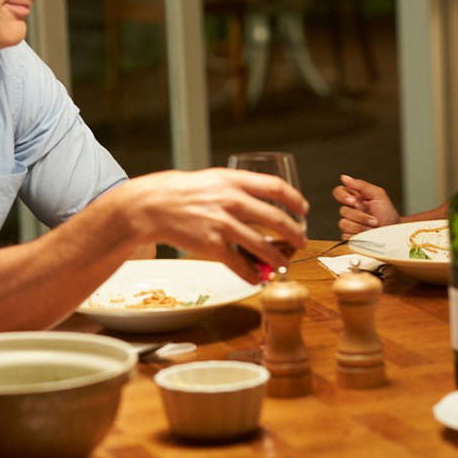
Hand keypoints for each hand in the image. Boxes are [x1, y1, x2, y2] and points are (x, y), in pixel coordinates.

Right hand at [108, 168, 308, 283]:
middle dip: (294, 234)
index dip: (294, 200)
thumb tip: (268, 202)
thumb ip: (240, 187)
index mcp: (234, 181)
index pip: (275, 187)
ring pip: (262, 246)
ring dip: (278, 259)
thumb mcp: (215, 178)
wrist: (154, 206)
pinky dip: (252, 275)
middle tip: (301, 242)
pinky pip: (240, 265)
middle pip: (276, 219)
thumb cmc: (186, 192)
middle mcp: (232, 201)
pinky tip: (257, 278)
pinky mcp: (212, 246)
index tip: (304, 210)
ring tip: (283, 264)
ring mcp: (222, 224)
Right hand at [333, 174, 398, 238]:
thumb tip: (344, 178)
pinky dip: (358, 236)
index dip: (343, 196)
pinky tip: (366, 235)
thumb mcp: (378, 195)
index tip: (354, 201)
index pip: (339, 192)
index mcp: (355, 198)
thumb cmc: (388, 213)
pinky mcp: (349, 236)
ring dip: (360, 226)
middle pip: (342, 210)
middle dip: (360, 216)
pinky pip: (345, 236)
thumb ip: (361, 185)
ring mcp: (349, 224)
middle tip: (373, 218)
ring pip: (343, 224)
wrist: (394, 233)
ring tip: (373, 227)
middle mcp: (350, 210)